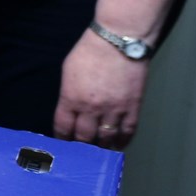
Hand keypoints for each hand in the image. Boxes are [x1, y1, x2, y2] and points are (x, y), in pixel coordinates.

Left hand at [54, 32, 148, 149]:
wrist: (118, 42)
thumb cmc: (89, 52)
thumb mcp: (68, 71)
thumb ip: (68, 94)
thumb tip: (70, 110)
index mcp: (71, 98)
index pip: (63, 127)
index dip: (62, 138)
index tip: (63, 144)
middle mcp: (91, 108)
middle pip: (84, 138)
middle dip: (81, 146)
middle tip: (80, 151)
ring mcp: (113, 110)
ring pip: (106, 138)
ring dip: (102, 148)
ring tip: (99, 152)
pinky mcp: (132, 108)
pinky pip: (127, 132)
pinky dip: (122, 141)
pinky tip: (118, 145)